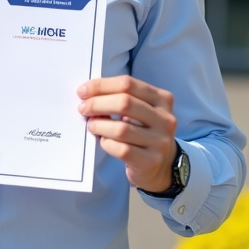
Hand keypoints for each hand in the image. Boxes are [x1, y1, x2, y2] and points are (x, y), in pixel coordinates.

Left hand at [76, 76, 176, 192]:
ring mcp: (160, 141)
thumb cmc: (144, 131)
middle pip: (124, 103)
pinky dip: (106, 143)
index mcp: (162, 99)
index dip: (101, 85)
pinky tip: (104, 141)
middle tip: (83, 108)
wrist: (163, 165)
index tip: (83, 91)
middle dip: (97, 104)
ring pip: (121, 128)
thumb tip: (88, 93)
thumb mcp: (141, 109)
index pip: (128, 84)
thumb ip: (121, 97)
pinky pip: (122, 149)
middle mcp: (165, 119)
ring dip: (99, 125)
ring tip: (92, 125)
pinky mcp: (151, 161)